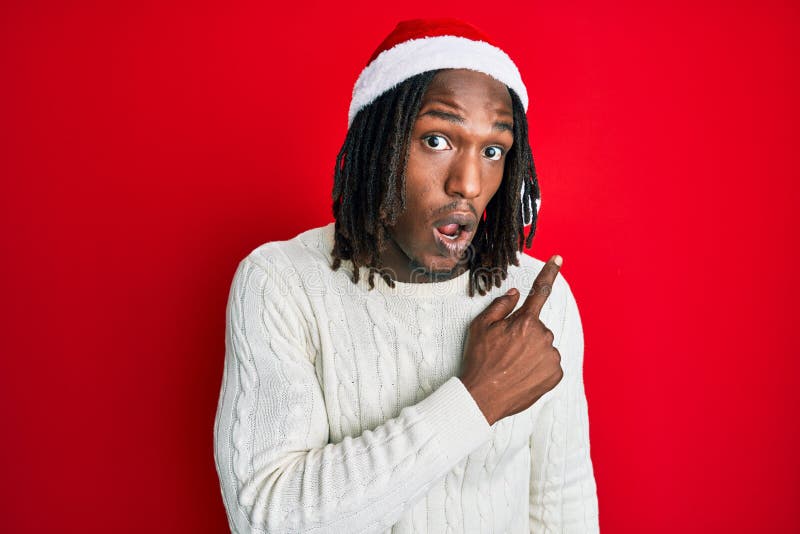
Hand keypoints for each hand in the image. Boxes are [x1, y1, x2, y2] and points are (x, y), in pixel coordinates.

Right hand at [460, 255, 564, 424]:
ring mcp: (551, 356)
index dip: (550, 273)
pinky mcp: (556, 374)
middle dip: (525, 334)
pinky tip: (522, 375)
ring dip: (532, 352)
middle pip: (537, 327)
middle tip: (505, 350)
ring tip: (512, 366)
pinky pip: (549, 364)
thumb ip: (500, 305)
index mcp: (525, 321)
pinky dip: (539, 367)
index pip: (539, 291)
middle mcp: (543, 336)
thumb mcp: (480, 327)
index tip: (559, 258)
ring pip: (544, 346)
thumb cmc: (480, 360)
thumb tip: (514, 294)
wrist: (483, 397)